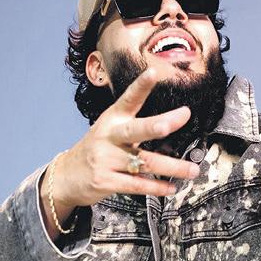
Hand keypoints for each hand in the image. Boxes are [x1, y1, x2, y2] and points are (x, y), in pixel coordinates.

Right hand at [40, 68, 199, 236]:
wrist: (67, 175)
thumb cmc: (98, 149)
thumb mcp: (110, 129)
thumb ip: (136, 125)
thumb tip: (171, 123)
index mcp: (113, 119)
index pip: (128, 99)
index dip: (141, 85)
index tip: (154, 72)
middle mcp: (109, 136)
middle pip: (137, 129)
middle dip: (159, 124)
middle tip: (181, 117)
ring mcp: (106, 158)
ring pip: (144, 162)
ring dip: (172, 167)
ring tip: (193, 169)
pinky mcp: (105, 180)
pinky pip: (136, 184)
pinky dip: (156, 187)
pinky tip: (171, 188)